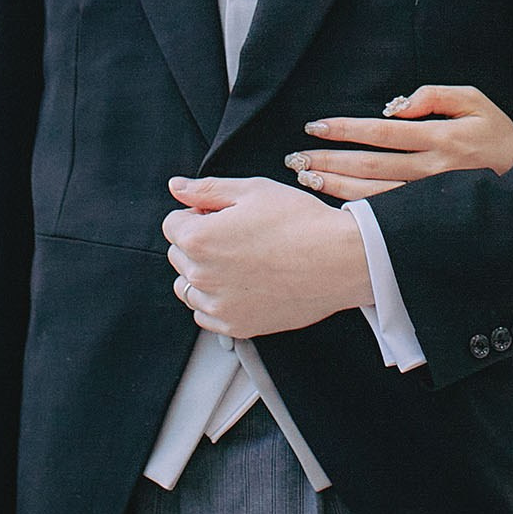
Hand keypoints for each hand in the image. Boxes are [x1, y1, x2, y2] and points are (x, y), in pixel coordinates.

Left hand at [163, 175, 374, 337]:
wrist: (339, 260)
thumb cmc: (299, 221)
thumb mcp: (252, 190)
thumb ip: (206, 189)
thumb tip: (176, 186)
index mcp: (199, 238)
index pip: (173, 223)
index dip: (199, 213)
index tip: (225, 215)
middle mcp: (201, 276)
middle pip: (178, 255)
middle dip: (199, 242)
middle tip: (239, 234)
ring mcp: (218, 306)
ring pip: (189, 287)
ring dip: (204, 272)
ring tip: (242, 260)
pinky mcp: (236, 326)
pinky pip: (207, 314)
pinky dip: (217, 300)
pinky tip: (245, 284)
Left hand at [287, 84, 512, 199]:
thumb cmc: (497, 136)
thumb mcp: (476, 101)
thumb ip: (436, 95)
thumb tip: (396, 105)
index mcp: (440, 139)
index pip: (381, 133)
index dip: (346, 129)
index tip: (316, 126)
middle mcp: (431, 172)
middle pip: (369, 166)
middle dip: (329, 161)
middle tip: (295, 159)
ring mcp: (428, 199)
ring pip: (373, 195)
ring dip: (336, 187)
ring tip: (306, 179)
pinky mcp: (428, 217)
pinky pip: (388, 216)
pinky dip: (359, 211)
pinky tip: (335, 205)